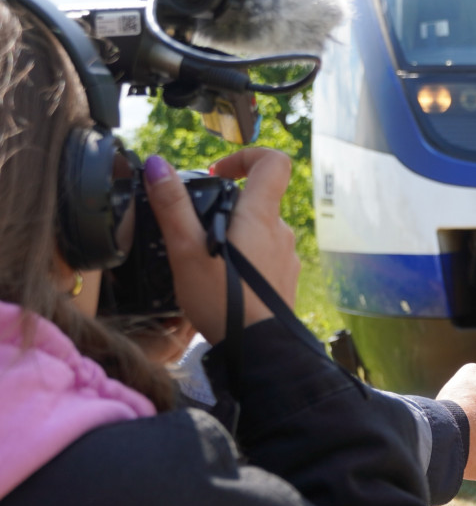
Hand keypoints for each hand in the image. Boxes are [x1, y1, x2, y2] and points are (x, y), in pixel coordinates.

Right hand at [143, 149, 298, 344]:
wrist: (259, 349)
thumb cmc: (222, 300)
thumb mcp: (185, 250)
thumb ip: (172, 206)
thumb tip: (157, 165)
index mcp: (262, 215)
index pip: (273, 162)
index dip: (246, 156)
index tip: (218, 173)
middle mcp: (281, 231)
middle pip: (260, 199)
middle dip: (227, 206)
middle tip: (195, 228)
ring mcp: (287, 256)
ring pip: (260, 230)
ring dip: (234, 235)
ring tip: (205, 260)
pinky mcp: (286, 278)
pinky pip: (265, 256)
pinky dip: (245, 259)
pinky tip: (222, 281)